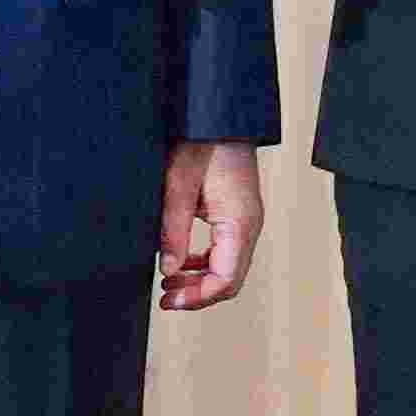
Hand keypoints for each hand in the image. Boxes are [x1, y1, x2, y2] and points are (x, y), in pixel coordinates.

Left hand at [158, 140, 264, 311]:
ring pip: (228, 266)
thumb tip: (169, 271)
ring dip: (200, 280)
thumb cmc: (202, 142)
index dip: (198, 297)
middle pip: (230, 279)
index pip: (226, 279)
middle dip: (198, 294)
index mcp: (240, 223)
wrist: (218, 115)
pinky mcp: (238, 213)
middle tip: (165, 299)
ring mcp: (246, 220)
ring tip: (168, 284)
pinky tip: (181, 262)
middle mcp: (249, 225)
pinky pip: (225, 250)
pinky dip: (204, 262)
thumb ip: (174, 232)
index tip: (170, 301)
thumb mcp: (178, 186)